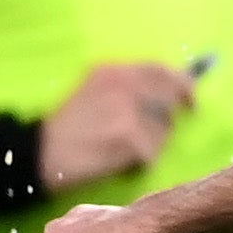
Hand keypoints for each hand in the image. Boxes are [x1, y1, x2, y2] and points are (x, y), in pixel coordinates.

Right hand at [38, 60, 199, 190]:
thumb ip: (130, 86)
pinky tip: (117, 160)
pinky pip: (153, 153)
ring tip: (122, 146)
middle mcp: (125, 86)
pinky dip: (140, 162)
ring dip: (152, 143)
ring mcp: (129, 112)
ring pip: (164, 131)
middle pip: (170, 102)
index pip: (163, 71)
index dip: (183, 85)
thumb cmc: (71, 125)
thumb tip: (175, 90)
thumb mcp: (95, 90)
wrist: (43, 152)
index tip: (190, 101)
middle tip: (146, 134)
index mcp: (115, 71)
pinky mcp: (131, 139)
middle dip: (164, 121)